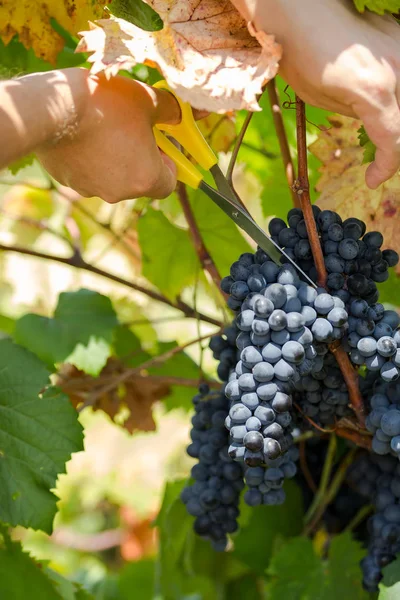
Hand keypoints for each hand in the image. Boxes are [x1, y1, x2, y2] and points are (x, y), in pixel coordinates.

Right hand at [36, 71, 180, 201]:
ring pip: (110, 177)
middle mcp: (120, 193)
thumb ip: (173, 111)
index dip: (168, 165)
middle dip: (139, 158)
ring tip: (103, 127)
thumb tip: (190, 112)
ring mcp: (91, 189)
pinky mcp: (67, 181)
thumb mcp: (148, 100)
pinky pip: (85, 171)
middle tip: (133, 130)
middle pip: (138, 180)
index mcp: (146, 179)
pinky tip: (80, 132)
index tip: (161, 144)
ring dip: (113, 157)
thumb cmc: (106, 104)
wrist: (52, 107)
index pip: (168, 185)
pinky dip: (88, 157)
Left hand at [232, 0, 399, 188]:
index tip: (373, 180)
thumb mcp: (321, 99)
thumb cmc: (301, 55)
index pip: (394, 140)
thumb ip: (357, 114)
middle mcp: (398, 70)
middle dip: (395, 145)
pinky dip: (397, 94)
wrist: (302, 9)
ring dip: (396, 119)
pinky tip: (386, 98)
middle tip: (380, 158)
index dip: (387, 166)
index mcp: (375, 92)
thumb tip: (375, 123)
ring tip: (382, 132)